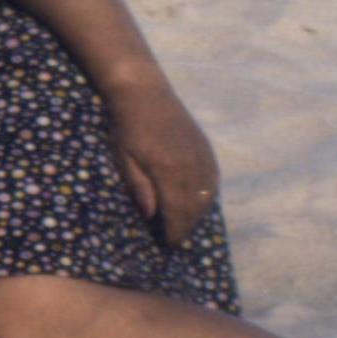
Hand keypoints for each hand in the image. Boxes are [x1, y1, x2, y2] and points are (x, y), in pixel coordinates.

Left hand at [107, 84, 220, 246]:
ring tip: (186, 226)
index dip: (175, 230)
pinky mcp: (206, 148)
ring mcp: (202, 156)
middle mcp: (191, 165)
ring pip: (207, 195)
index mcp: (168, 170)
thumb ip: (138, 187)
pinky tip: (199, 204)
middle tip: (177, 241)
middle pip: (195, 207)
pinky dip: (208, 196)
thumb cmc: (126, 126)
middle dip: (187, 227)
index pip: (177, 211)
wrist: (144, 93)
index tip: (170, 245)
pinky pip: (213, 180)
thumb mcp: (123, 158)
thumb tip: (150, 216)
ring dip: (198, 214)